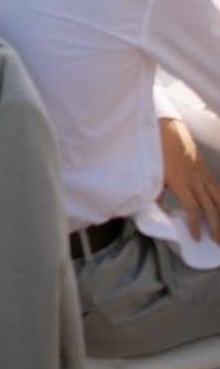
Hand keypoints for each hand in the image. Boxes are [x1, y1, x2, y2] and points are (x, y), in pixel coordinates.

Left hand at [159, 116, 219, 240]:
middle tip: (218, 241)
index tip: (196, 237)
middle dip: (215, 226)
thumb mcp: (155, 173)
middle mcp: (194, 179)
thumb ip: (157, 194)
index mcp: (180, 182)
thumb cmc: (159, 150)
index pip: (192, 208)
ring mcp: (202, 174)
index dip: (195, 225)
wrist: (167, 128)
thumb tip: (158, 210)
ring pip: (217, 197)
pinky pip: (217, 186)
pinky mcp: (205, 169)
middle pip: (209, 207)